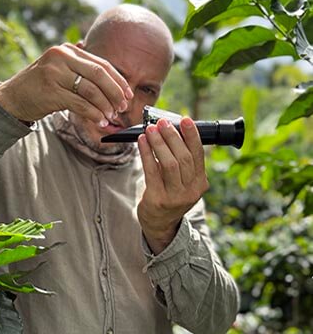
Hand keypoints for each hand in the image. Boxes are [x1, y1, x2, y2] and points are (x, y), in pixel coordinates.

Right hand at [0, 43, 132, 123]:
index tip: (128, 94)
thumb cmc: (41, 87)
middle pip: (99, 74)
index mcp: (67, 50)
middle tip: (123, 107)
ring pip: (91, 90)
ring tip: (111, 116)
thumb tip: (114, 83)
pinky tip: (100, 121)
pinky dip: (94, 114)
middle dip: (115, 92)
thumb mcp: (61, 72)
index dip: (118, 80)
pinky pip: (80, 104)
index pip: (101, 64)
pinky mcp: (51, 91)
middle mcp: (61, 56)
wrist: (12, 98)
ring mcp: (55, 73)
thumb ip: (82, 71)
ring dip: (105, 106)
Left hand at [137, 117, 208, 254]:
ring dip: (159, 143)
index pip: (198, 154)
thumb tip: (172, 130)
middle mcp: (191, 190)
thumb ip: (182, 160)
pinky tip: (142, 141)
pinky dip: (146, 153)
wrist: (160, 222)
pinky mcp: (158, 199)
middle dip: (172, 137)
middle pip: (184, 157)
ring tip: (150, 129)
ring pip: (169, 164)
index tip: (185, 120)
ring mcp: (175, 197)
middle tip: (162, 122)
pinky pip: (152, 171)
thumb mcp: (183, 181)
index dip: (192, 135)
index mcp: (200, 182)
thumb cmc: (170, 194)